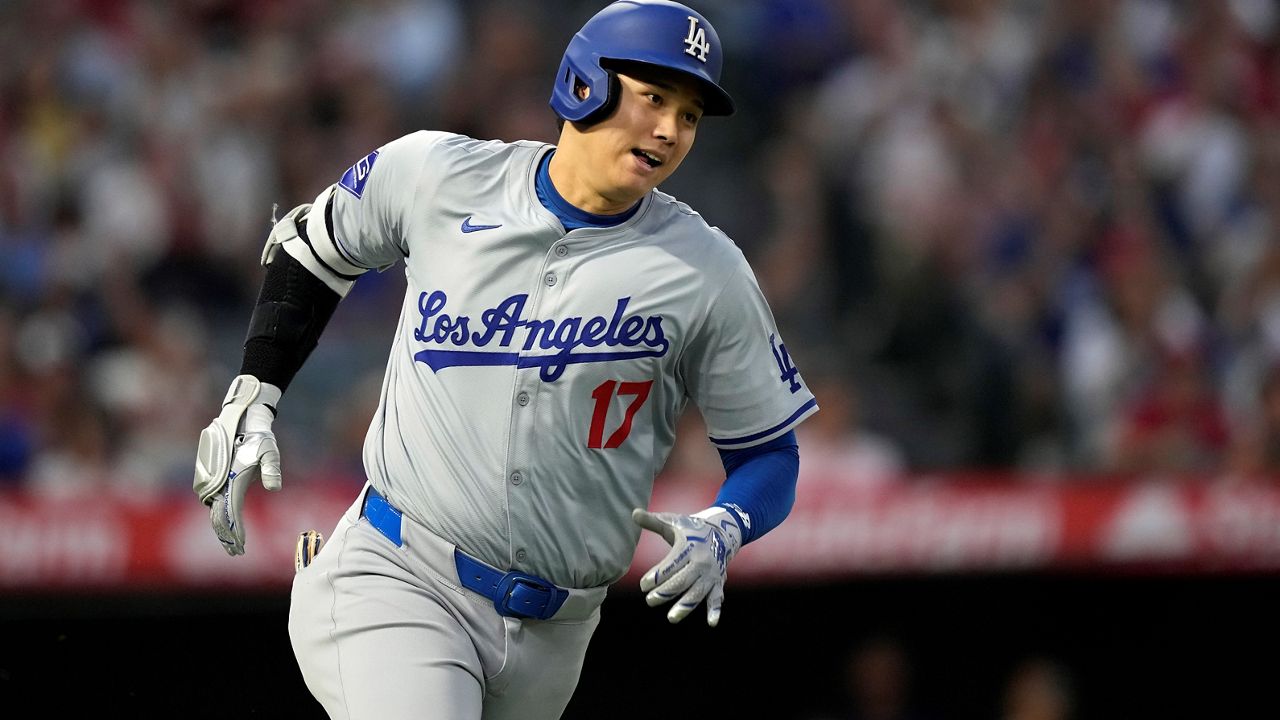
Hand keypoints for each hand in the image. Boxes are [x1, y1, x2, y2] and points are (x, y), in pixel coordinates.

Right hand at [193, 375, 282, 555]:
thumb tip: (275, 489)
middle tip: (236, 552)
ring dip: (220, 527)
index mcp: (232, 480)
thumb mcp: (270, 451)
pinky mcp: (212, 476)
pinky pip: (212, 501)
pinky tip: (225, 522)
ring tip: (231, 542)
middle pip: (219, 517)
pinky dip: (218, 514)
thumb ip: (272, 470)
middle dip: (227, 536)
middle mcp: (219, 482)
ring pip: (214, 510)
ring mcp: (213, 479)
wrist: (242, 418)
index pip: (232, 514)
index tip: (241, 548)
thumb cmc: (259, 436)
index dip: (236, 533)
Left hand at [632, 507, 742, 625]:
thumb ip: (652, 521)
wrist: (722, 532)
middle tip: (650, 600)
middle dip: (666, 592)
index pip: (672, 563)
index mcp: (689, 547)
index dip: (658, 575)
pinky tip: (711, 623)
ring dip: (685, 606)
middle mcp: (701, 562)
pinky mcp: (717, 583)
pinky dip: (715, 610)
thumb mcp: (673, 522)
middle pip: (683, 580)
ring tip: (671, 618)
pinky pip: (716, 598)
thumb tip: (633, 512)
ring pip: (698, 593)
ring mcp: (710, 574)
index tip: (643, 585)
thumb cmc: (690, 529)